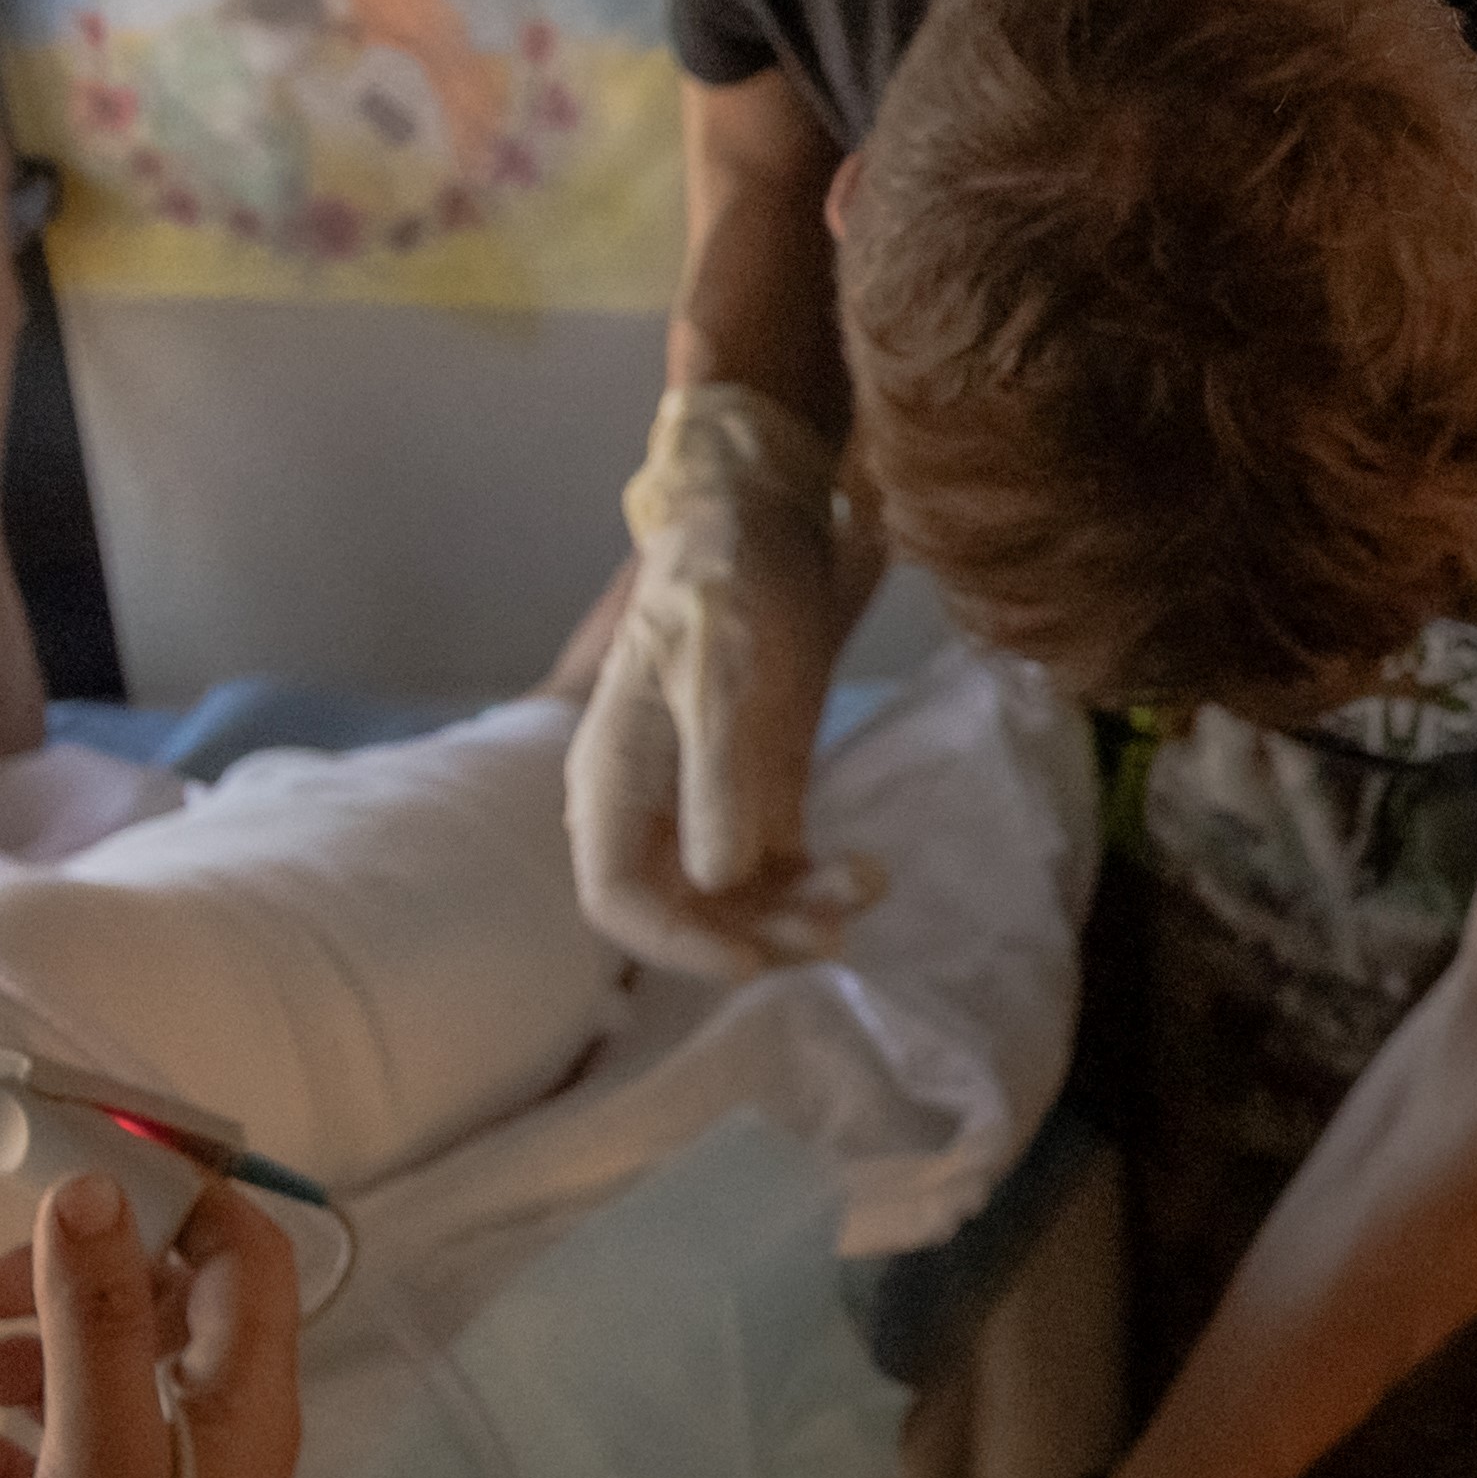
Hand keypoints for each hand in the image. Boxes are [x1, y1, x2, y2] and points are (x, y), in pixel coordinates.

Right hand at [567, 383, 877, 983]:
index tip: (754, 960)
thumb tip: (716, 884)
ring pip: (733, 890)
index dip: (676, 944)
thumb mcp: (729, 680)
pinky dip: (811, 877)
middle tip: (833, 935)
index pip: (616, 896)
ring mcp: (705, 793)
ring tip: (863, 889)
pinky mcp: (756, 779)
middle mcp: (652, 800)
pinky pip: (773, 856)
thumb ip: (721, 780)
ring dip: (791, 910)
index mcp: (613, 779)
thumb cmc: (730, 588)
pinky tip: (863, 872)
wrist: (762, 517)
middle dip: (750, 934)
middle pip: (679, 907)